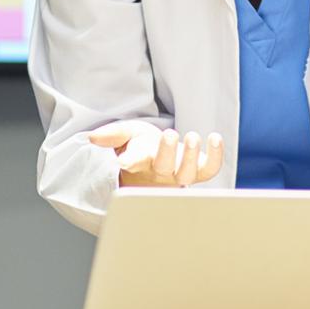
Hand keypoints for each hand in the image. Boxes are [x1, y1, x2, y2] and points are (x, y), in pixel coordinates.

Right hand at [86, 120, 223, 187]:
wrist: (154, 159)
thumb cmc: (138, 147)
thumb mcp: (124, 135)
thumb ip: (112, 135)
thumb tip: (93, 137)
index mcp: (138, 164)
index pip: (132, 164)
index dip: (129, 162)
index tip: (123, 160)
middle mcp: (160, 173)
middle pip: (164, 168)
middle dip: (168, 152)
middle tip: (169, 134)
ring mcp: (180, 174)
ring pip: (188, 173)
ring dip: (192, 156)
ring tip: (193, 136)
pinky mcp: (197, 171)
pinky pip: (210, 169)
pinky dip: (216, 156)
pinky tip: (215, 138)